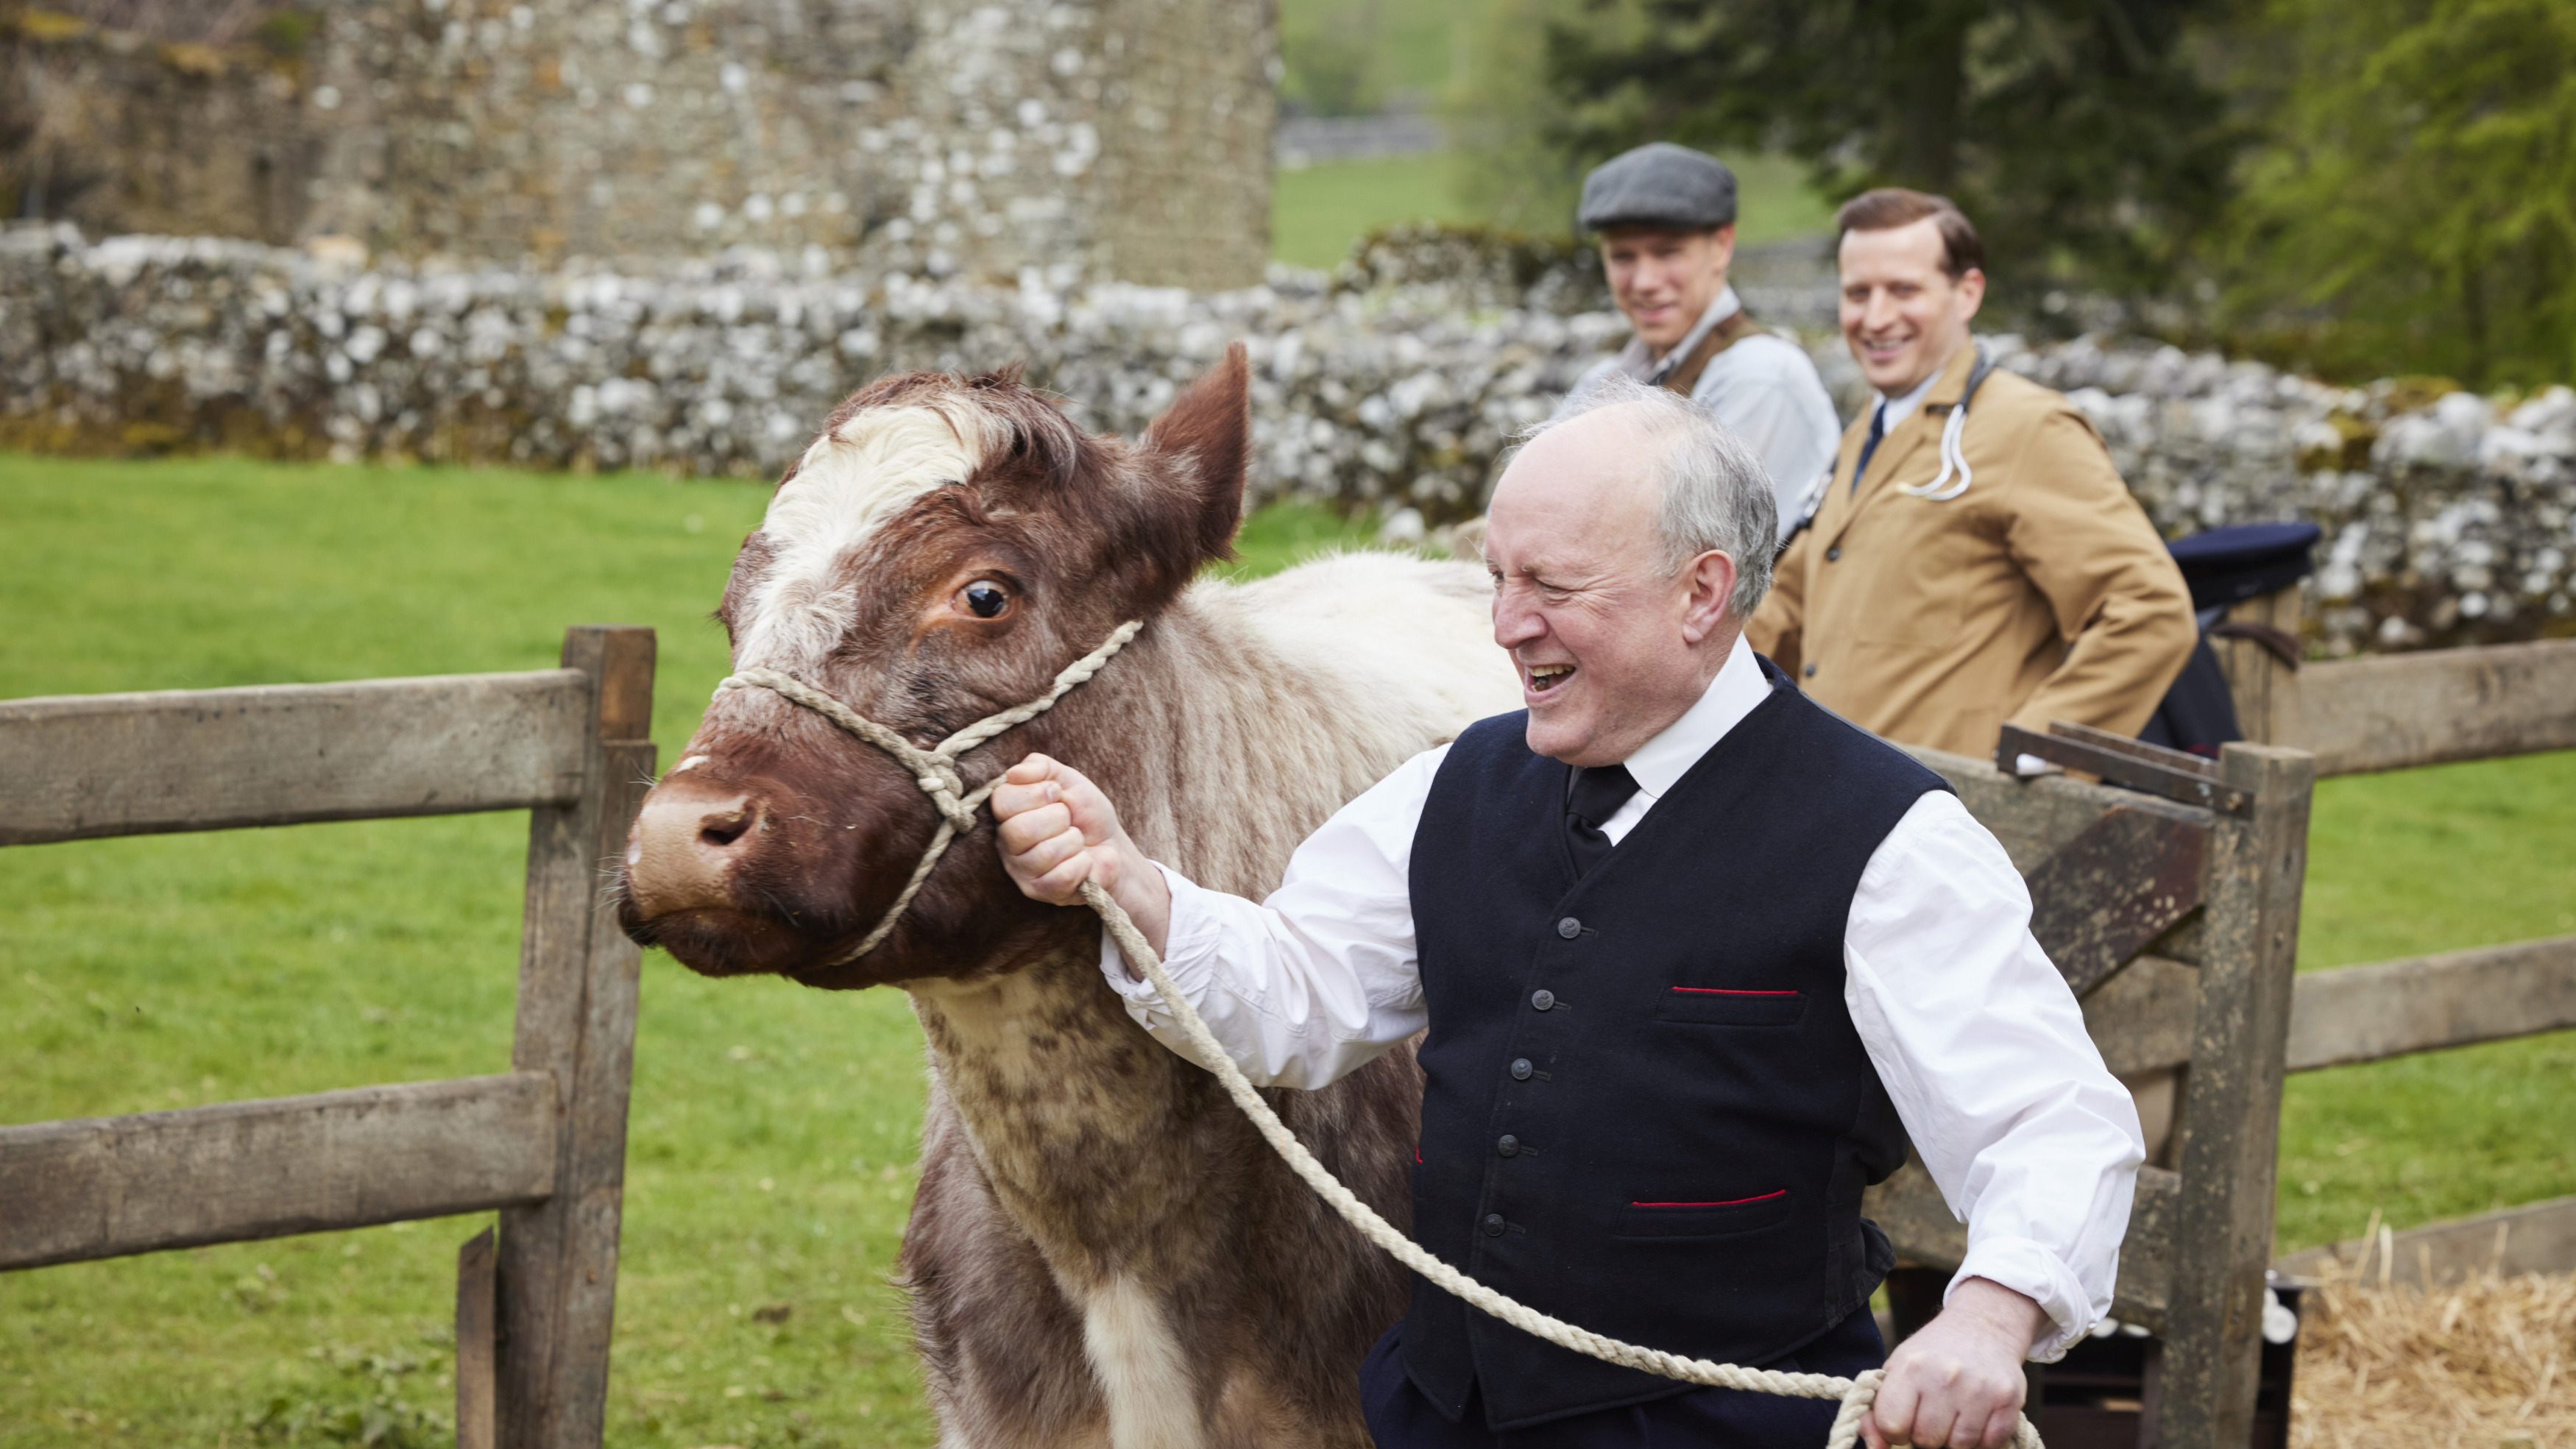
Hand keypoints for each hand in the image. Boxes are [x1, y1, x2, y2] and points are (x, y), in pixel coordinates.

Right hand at [990, 754, 1170, 958]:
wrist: (1111, 844)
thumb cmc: (1084, 812)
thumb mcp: (1068, 779)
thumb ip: (1040, 767)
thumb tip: (1014, 773)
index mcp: (1008, 812)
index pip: (1002, 801)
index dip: (1036, 794)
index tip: (1057, 794)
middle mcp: (1007, 842)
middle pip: (1019, 830)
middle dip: (1058, 819)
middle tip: (1069, 820)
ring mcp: (1021, 870)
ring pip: (1043, 855)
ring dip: (1073, 842)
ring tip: (1076, 841)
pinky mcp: (1039, 891)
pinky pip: (1059, 878)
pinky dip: (1081, 865)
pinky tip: (1082, 861)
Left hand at [1864, 1278, 2045, 1448]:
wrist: (1982, 1327)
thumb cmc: (1932, 1355)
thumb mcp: (1896, 1370)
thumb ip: (1876, 1412)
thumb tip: (1876, 1448)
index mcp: (1910, 1367)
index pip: (1891, 1424)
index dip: (1895, 1431)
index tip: (1903, 1421)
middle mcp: (1945, 1376)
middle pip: (1926, 1440)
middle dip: (1926, 1435)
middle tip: (1933, 1415)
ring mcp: (1979, 1389)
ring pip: (1959, 1447)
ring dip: (1954, 1439)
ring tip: (1954, 1415)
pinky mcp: (2008, 1400)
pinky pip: (1990, 1445)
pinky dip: (1982, 1440)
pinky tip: (1976, 1418)